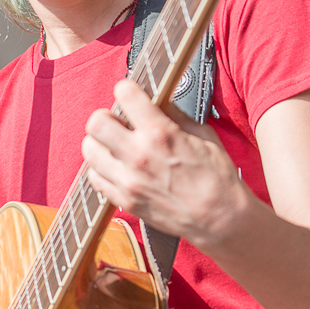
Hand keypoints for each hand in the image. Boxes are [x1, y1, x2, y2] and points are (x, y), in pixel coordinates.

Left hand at [81, 79, 247, 251]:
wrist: (220, 219)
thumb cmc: (217, 178)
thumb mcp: (203, 135)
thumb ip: (174, 115)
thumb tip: (158, 101)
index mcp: (160, 133)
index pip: (124, 94)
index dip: (126, 89)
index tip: (129, 94)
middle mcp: (139, 155)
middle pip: (96, 122)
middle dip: (106, 116)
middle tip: (116, 121)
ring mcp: (128, 180)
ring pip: (89, 149)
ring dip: (100, 143)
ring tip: (114, 146)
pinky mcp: (125, 200)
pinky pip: (94, 178)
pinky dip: (101, 169)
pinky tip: (116, 167)